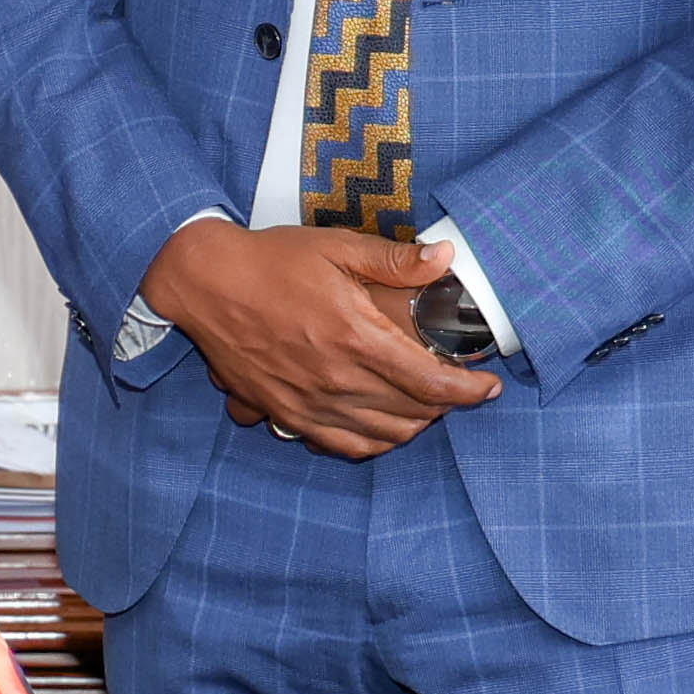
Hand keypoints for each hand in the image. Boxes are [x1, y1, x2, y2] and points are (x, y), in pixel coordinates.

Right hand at [140, 221, 500, 459]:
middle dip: (447, 404)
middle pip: (415, 413)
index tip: (488, 385)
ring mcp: (310, 401)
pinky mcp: (286, 412)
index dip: (471, 390)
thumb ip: (394, 260)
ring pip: (385, 434)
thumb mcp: (336, 247)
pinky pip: (344, 445)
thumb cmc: (271, 261)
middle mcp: (338, 378)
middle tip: (456, 386)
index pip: (433, 383)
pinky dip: (374, 442)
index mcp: (357, 337)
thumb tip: (444, 259)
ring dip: (415, 424)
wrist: (205, 283)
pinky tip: (384, 427)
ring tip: (425, 405)